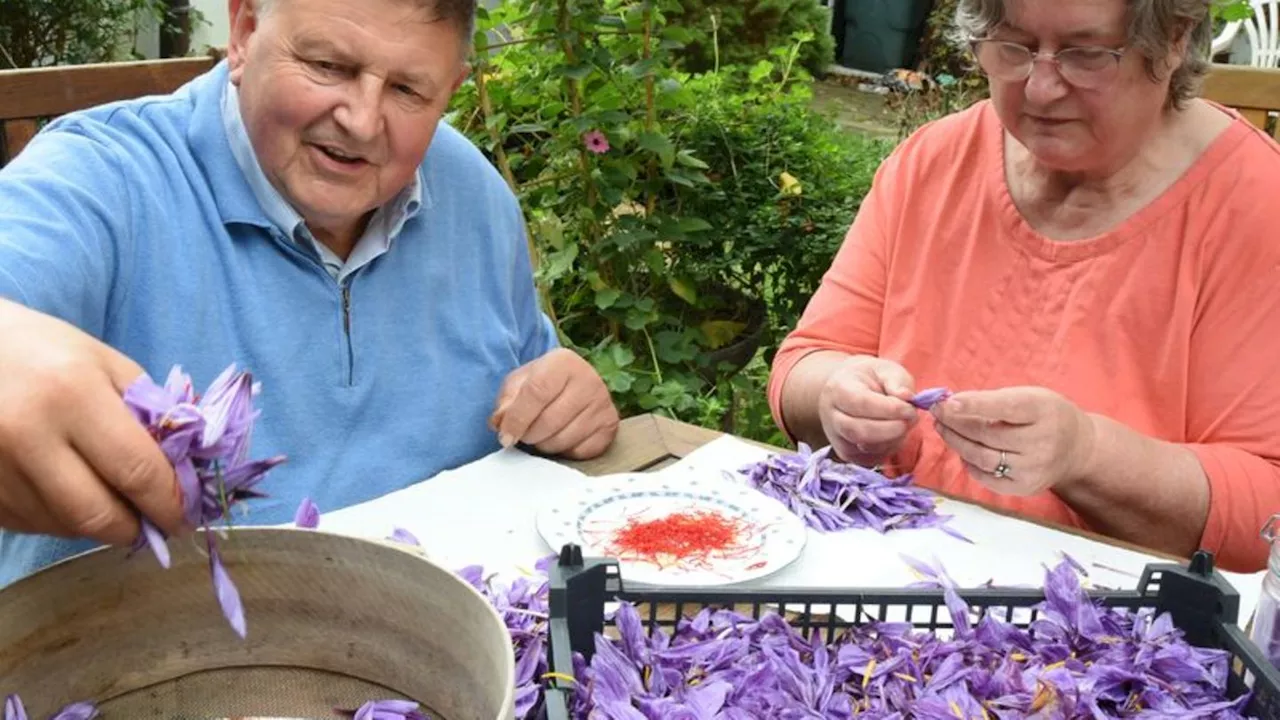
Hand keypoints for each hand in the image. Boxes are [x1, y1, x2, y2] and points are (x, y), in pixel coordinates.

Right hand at [0, 299, 182, 545]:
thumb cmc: (42, 350)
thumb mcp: (105, 364)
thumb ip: (148, 413)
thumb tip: (182, 469)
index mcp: (72, 394)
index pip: (137, 469)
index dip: (169, 502)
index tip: (186, 515)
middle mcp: (27, 435)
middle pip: (96, 514)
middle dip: (135, 528)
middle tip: (154, 523)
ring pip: (62, 526)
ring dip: (96, 524)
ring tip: (110, 501)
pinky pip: (29, 523)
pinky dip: (59, 519)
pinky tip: (66, 493)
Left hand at [489, 348, 619, 459]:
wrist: (574, 385)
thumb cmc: (541, 384)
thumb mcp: (518, 384)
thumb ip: (505, 402)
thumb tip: (500, 423)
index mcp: (563, 362)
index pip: (536, 393)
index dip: (517, 419)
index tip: (505, 437)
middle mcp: (589, 380)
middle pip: (549, 421)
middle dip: (529, 435)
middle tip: (524, 434)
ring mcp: (603, 404)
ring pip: (563, 440)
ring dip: (545, 445)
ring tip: (542, 435)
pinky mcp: (610, 426)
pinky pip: (580, 452)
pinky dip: (565, 452)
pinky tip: (562, 438)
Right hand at [816, 355, 918, 464]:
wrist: (848, 391)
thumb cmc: (870, 379)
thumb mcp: (885, 370)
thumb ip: (897, 381)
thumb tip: (906, 397)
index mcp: (838, 389)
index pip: (861, 404)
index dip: (890, 409)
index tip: (910, 409)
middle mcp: (832, 416)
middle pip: (861, 431)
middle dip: (893, 429)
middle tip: (912, 418)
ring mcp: (837, 438)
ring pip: (868, 447)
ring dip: (894, 439)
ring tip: (904, 423)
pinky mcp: (848, 455)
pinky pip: (872, 458)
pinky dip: (890, 448)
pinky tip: (894, 433)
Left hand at [930, 386, 1096, 495]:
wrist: (1077, 448)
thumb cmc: (1045, 415)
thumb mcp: (1029, 397)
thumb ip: (994, 400)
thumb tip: (950, 405)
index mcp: (1043, 411)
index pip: (1005, 407)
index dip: (974, 405)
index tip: (947, 402)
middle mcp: (1041, 442)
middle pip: (987, 434)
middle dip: (955, 422)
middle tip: (938, 412)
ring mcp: (1033, 469)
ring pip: (982, 457)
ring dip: (956, 442)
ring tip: (943, 428)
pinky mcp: (1024, 488)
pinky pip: (986, 477)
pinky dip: (969, 463)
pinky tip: (962, 450)